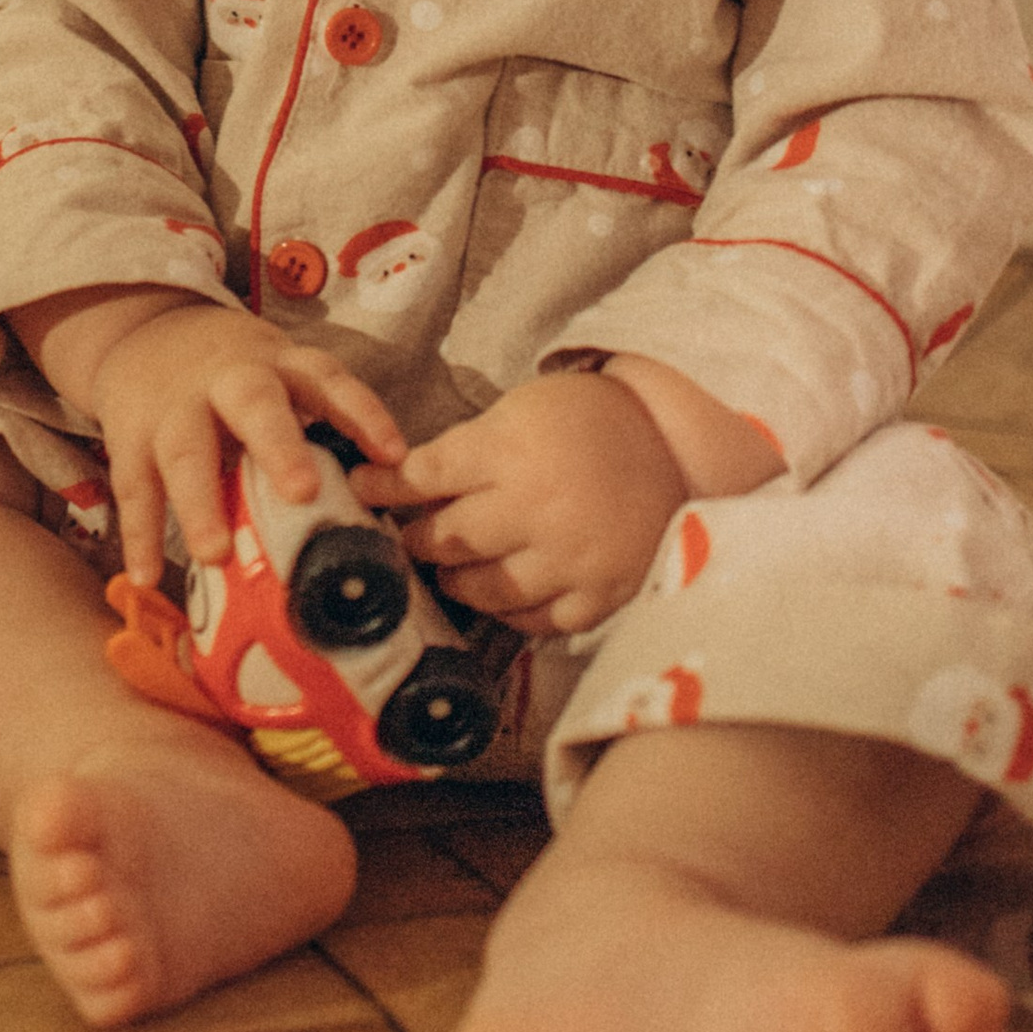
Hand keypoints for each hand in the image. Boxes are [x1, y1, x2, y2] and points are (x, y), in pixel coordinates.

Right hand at [80, 299, 407, 585]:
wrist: (144, 334)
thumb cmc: (233, 377)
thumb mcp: (277, 378)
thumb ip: (315, 428)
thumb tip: (374, 507)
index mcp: (278, 366)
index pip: (327, 380)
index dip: (362, 414)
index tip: (394, 456)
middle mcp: (228, 380)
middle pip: (254, 405)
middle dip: (278, 446)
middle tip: (301, 492)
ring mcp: (174, 408)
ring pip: (186, 451)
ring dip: (201, 504)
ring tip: (215, 555)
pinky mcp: (130, 437)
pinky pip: (135, 488)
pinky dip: (139, 535)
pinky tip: (146, 576)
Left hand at [348, 371, 687, 634]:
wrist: (674, 441)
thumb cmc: (585, 418)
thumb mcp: (520, 410)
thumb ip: (466, 449)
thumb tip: (401, 484)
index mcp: (513, 450)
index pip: (425, 477)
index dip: (385, 486)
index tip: (358, 488)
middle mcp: (538, 508)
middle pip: (449, 539)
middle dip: (417, 539)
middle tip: (407, 537)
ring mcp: (571, 557)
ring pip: (486, 589)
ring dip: (456, 579)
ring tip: (449, 567)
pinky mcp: (600, 593)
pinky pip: (537, 621)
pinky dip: (510, 611)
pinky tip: (500, 592)